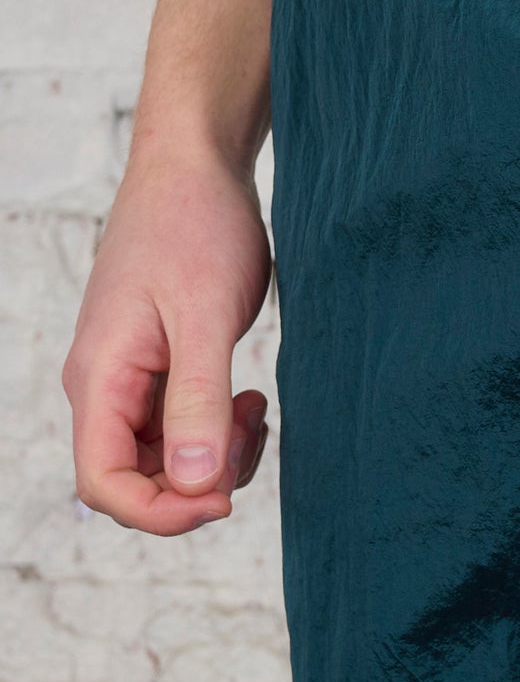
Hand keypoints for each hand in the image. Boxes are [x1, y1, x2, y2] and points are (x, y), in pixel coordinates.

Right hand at [62, 149, 272, 533]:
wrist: (197, 168)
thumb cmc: (194, 227)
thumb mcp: (204, 315)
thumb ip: (199, 401)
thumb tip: (197, 486)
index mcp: (100, 379)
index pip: (104, 485)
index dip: (161, 513)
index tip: (223, 498)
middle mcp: (107, 387)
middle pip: (139, 481)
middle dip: (200, 480)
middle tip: (251, 427)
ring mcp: (134, 378)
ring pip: (168, 459)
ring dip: (217, 454)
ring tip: (256, 406)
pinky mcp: (164, 366)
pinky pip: (186, 426)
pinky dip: (221, 427)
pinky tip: (251, 396)